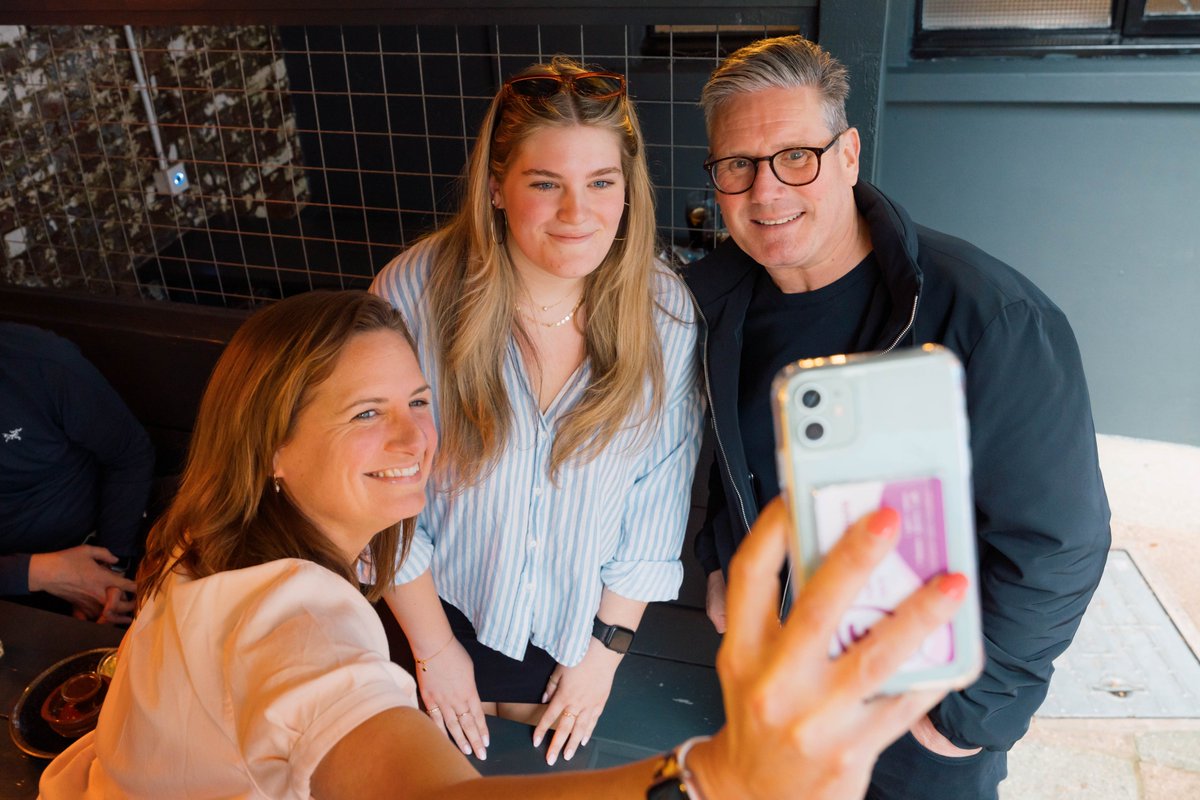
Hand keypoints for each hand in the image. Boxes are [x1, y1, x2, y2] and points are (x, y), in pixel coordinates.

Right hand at [28, 545, 136, 621]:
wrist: (46, 573)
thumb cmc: (66, 560)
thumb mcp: (88, 550)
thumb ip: (105, 554)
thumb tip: (115, 559)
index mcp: (105, 579)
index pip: (129, 586)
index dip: (139, 587)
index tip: (145, 589)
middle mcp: (100, 594)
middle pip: (123, 605)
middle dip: (133, 606)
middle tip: (138, 604)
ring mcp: (90, 603)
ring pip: (110, 616)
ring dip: (120, 617)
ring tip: (127, 618)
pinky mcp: (80, 608)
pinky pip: (94, 619)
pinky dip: (101, 621)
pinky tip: (106, 620)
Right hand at [414, 637, 488, 760]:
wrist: (434, 647)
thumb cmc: (454, 654)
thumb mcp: (469, 671)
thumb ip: (469, 689)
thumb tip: (469, 699)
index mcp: (470, 692)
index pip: (479, 716)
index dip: (483, 730)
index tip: (486, 742)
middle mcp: (457, 700)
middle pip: (468, 725)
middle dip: (475, 741)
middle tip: (481, 754)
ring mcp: (441, 701)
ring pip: (452, 726)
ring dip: (460, 740)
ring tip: (466, 752)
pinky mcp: (428, 699)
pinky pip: (434, 719)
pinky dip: (439, 731)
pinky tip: (443, 741)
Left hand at [533, 640, 620, 765]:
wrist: (602, 652)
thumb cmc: (580, 657)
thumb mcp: (560, 669)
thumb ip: (551, 686)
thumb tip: (544, 699)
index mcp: (564, 695)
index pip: (549, 716)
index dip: (541, 730)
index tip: (536, 741)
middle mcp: (576, 704)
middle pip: (564, 729)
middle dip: (556, 745)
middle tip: (551, 759)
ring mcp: (589, 705)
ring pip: (580, 729)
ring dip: (573, 744)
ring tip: (568, 756)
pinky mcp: (600, 703)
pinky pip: (593, 721)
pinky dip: (588, 732)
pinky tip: (584, 740)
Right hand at [687, 498, 968, 799]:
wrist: (750, 796)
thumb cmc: (758, 716)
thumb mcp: (749, 663)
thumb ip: (781, 615)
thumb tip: (837, 555)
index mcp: (743, 650)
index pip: (750, 576)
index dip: (774, 530)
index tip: (800, 495)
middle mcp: (774, 683)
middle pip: (816, 609)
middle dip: (855, 558)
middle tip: (889, 519)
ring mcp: (813, 720)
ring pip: (873, 658)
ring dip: (918, 615)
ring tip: (952, 583)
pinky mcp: (850, 752)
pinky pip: (902, 706)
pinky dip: (933, 674)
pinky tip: (959, 648)